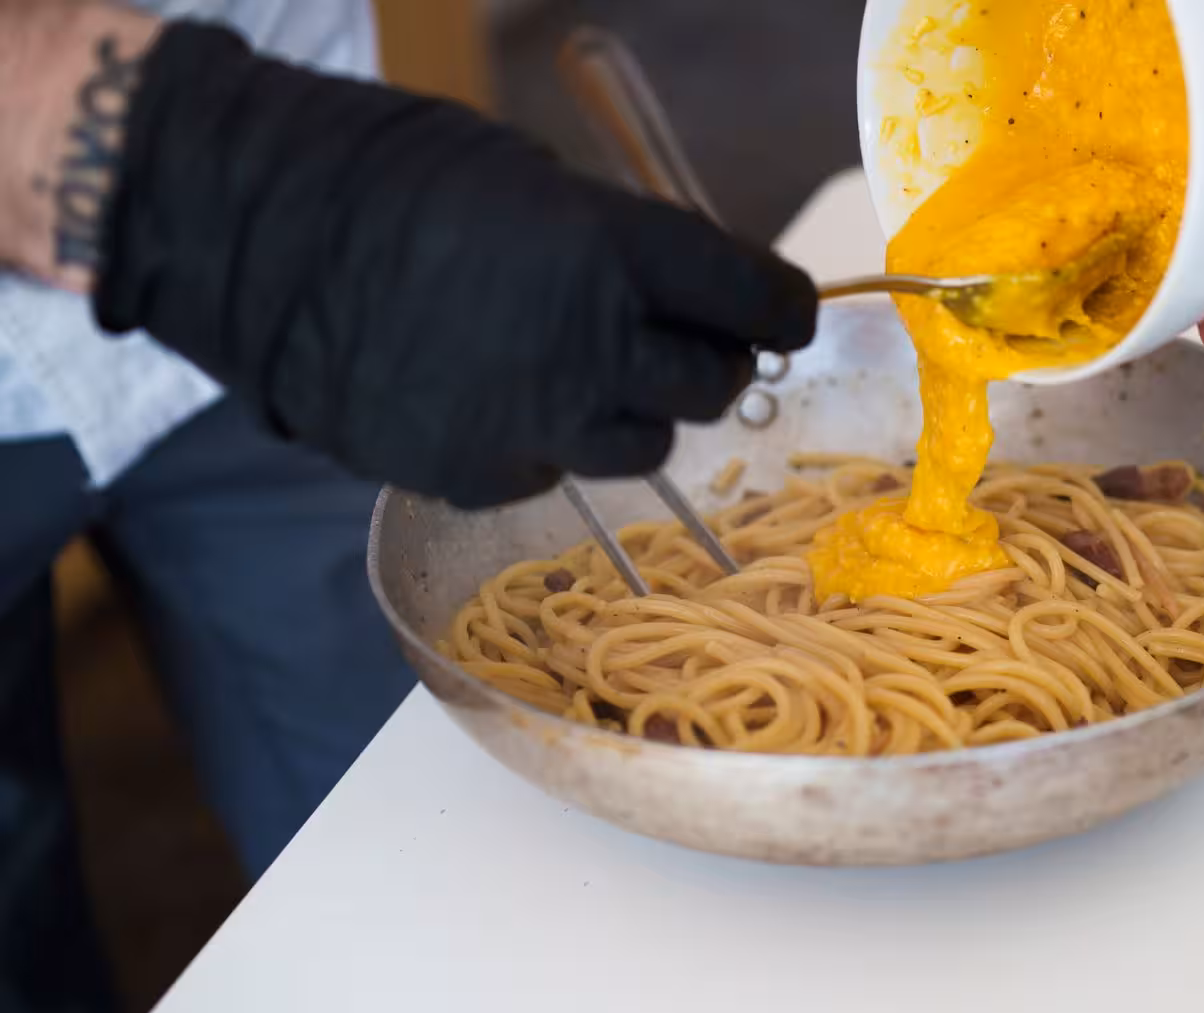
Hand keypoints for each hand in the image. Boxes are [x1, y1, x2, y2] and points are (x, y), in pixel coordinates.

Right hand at [90, 22, 814, 507]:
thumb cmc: (393, 177)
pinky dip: (546, 442)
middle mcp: (593, 349)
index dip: (781, 308)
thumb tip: (680, 290)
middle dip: (710, 361)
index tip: (781, 312)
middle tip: (678, 339)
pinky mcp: (478, 475)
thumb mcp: (534, 182)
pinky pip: (552, 470)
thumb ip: (623, 246)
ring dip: (634, 411)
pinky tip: (497, 397)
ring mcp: (536, 423)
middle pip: (713, 385)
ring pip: (645, 446)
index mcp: (617, 253)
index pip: (758, 300)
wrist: (251, 235)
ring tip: (582, 372)